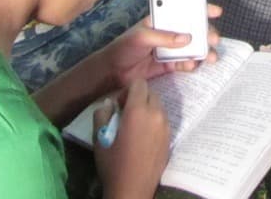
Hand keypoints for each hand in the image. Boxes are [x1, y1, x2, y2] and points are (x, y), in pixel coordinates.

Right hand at [93, 81, 169, 198]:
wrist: (132, 190)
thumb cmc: (113, 164)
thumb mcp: (99, 138)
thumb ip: (102, 114)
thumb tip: (109, 103)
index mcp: (138, 111)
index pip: (139, 83)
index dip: (127, 90)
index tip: (119, 104)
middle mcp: (156, 114)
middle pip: (150, 93)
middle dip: (138, 98)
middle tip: (125, 114)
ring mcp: (166, 126)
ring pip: (158, 106)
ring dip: (147, 109)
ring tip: (135, 126)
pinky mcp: (170, 138)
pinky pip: (163, 120)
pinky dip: (154, 121)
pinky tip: (143, 136)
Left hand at [106, 5, 222, 85]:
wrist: (112, 72)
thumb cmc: (123, 48)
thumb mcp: (142, 37)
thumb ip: (164, 37)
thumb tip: (187, 38)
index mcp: (162, 20)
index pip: (183, 12)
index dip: (200, 10)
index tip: (215, 11)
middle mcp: (169, 33)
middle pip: (193, 31)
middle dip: (206, 34)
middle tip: (214, 39)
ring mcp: (170, 49)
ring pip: (193, 48)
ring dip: (203, 52)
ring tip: (211, 57)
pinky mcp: (169, 65)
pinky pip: (185, 63)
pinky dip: (192, 64)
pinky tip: (194, 65)